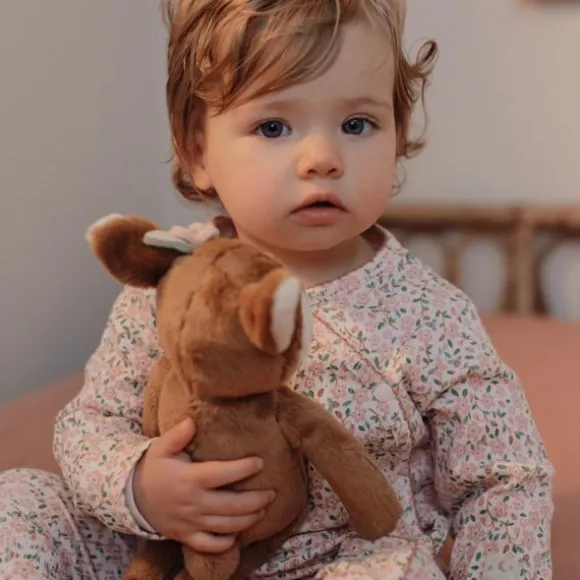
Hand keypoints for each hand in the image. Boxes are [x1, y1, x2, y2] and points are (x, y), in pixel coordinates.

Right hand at [133, 417, 274, 552]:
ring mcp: (190, 522)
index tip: (260, 462)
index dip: (243, 469)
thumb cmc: (152, 468)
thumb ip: (177, 434)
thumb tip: (192, 421)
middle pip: (231, 505)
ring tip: (263, 510)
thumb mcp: (160, 447)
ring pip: (225, 526)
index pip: (222, 474)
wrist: (131, 497)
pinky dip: (225, 543)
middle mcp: (193, 503)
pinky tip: (238, 534)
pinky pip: (209, 545)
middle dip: (256, 500)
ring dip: (248, 520)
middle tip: (272, 493)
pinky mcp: (186, 536)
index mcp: (190, 479)